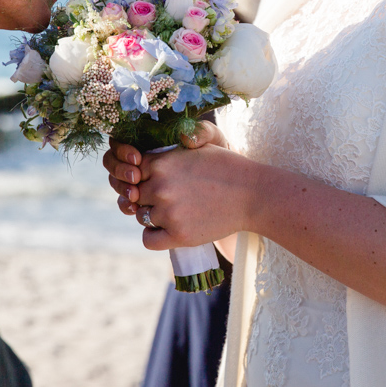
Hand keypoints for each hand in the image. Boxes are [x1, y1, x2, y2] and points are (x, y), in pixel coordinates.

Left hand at [101, 122, 249, 249]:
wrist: (252, 194)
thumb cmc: (227, 167)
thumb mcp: (197, 147)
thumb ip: (169, 149)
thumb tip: (146, 155)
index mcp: (160, 163)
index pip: (132, 172)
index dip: (143, 177)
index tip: (155, 181)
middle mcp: (159, 187)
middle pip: (135, 196)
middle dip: (147, 197)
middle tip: (168, 197)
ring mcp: (168, 213)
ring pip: (141, 217)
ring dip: (152, 216)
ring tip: (174, 212)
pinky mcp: (178, 235)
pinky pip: (148, 239)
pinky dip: (154, 236)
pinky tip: (167, 230)